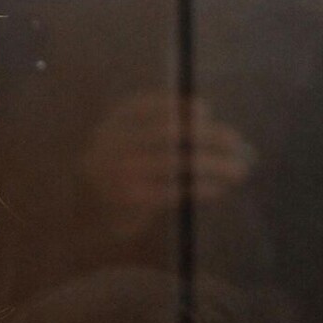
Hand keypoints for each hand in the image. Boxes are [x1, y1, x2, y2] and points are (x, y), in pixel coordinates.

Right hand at [80, 92, 253, 236]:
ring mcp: (120, 172)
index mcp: (111, 125)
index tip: (206, 112)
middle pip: (170, 132)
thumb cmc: (116, 174)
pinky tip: (218, 188)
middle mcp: (113, 144)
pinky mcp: (131, 199)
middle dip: (209, 136)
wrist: (83, 216)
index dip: (180, 107)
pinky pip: (175, 189)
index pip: (149, 106)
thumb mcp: (124, 144)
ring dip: (215, 165)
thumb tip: (215, 128)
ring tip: (239, 170)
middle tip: (237, 143)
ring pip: (178, 162)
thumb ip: (155, 130)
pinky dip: (202, 187)